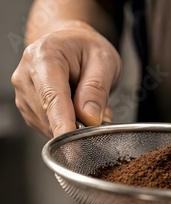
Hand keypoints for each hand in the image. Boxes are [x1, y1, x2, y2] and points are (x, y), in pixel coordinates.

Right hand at [11, 21, 120, 136]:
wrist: (72, 46)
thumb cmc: (87, 50)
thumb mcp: (104, 61)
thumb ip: (96, 89)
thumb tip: (89, 118)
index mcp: (44, 56)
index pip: (52, 99)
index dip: (63, 126)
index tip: (73, 148)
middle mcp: (26, 75)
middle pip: (51, 117)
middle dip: (78, 123)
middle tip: (98, 108)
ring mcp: (24, 95)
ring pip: (51, 128)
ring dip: (74, 125)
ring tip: (85, 103)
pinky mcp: (28, 110)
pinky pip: (50, 129)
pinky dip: (67, 126)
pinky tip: (74, 109)